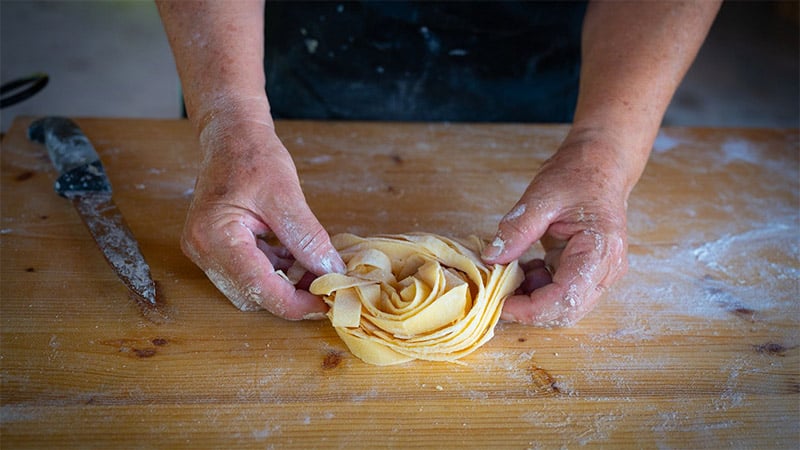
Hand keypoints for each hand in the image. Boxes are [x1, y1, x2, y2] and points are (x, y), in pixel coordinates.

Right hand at [181, 110, 344, 318]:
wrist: (232, 137)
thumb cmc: (252, 156)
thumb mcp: (286, 196)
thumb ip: (307, 239)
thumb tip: (331, 272)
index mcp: (213, 236)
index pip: (257, 287)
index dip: (294, 302)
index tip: (325, 303)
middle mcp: (202, 250)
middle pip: (252, 295)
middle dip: (291, 295)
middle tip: (325, 286)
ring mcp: (206, 252)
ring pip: (251, 289)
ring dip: (285, 285)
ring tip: (314, 268)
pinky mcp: (216, 250)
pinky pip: (248, 274)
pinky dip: (276, 272)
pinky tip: (296, 259)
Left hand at [482, 136, 629, 326]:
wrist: (601, 165)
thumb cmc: (578, 175)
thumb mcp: (541, 197)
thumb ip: (516, 230)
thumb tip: (491, 259)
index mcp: (600, 251)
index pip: (566, 298)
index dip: (531, 309)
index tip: (501, 304)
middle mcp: (607, 270)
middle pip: (567, 311)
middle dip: (530, 309)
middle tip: (499, 294)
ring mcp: (600, 274)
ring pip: (564, 307)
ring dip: (533, 299)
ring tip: (511, 274)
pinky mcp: (588, 272)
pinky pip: (561, 293)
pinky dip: (538, 289)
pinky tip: (525, 268)